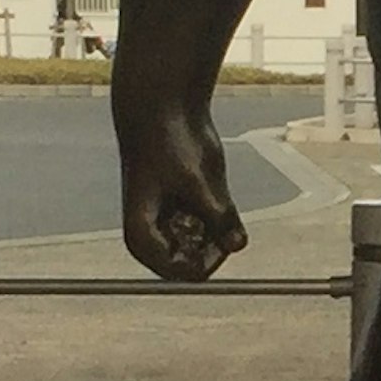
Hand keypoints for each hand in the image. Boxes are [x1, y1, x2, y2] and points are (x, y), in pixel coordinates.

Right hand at [122, 103, 245, 284]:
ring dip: (216, 221)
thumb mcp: (198, 179)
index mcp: (142, 237)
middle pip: (196, 263)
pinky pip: (210, 226)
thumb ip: (219, 216)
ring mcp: (167, 225)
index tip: (227, 230)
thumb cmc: (169, 140)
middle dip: (215, 238)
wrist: (162, 107)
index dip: (213, 257)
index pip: (186, 273)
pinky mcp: (181, 211)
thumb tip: (238, 245)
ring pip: (206, 245)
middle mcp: (151, 237)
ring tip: (202, 185)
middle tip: (215, 201)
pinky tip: (204, 181)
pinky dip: (217, 211)